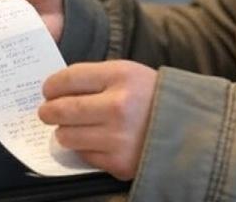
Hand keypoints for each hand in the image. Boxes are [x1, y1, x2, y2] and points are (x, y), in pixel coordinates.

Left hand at [38, 60, 157, 180]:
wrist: (189, 130)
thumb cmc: (153, 98)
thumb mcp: (129, 73)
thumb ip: (95, 78)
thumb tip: (57, 89)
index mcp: (121, 76)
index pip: (69, 78)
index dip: (52, 85)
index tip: (48, 90)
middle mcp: (119, 106)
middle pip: (63, 109)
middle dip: (48, 111)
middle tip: (46, 111)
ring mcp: (118, 137)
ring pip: (67, 136)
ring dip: (65, 131)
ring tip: (74, 127)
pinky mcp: (118, 162)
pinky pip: (84, 155)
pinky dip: (84, 148)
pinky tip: (97, 140)